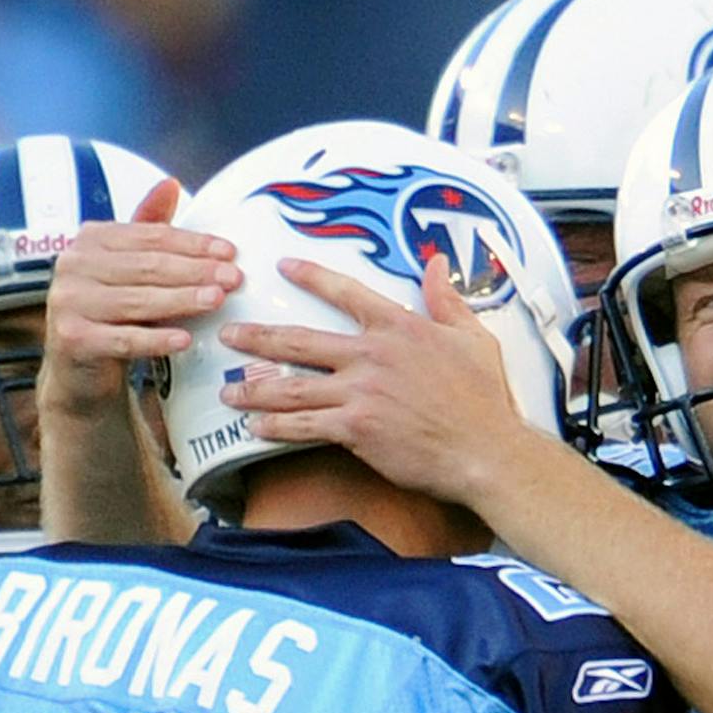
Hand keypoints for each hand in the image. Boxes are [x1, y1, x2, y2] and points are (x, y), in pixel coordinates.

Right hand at [38, 179, 239, 420]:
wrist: (77, 371)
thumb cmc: (108, 316)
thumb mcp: (126, 269)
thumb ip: (146, 230)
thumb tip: (171, 184)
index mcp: (89, 240)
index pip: (150, 237)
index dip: (192, 244)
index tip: (228, 252)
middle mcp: (73, 266)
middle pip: (147, 266)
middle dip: (195, 271)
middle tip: (232, 278)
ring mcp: (69, 302)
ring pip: (139, 300)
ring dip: (183, 300)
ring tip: (217, 300)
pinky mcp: (73, 339)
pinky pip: (125, 339)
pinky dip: (157, 339)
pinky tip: (185, 339)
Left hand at [218, 254, 553, 510]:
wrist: (486, 450)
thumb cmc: (484, 397)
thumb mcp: (473, 336)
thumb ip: (446, 298)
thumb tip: (436, 262)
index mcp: (398, 326)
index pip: (345, 292)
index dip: (311, 276)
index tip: (282, 266)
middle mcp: (371, 354)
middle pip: (300, 341)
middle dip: (257, 337)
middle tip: (227, 334)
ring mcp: (360, 392)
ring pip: (294, 388)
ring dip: (256, 389)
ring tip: (228, 391)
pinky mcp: (356, 429)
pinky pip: (306, 426)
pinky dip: (277, 427)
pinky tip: (255, 427)